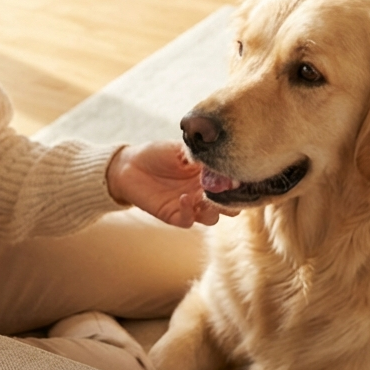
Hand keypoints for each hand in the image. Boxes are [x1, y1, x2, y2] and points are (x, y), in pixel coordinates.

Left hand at [105, 141, 241, 227]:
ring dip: (212, 208)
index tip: (240, 175)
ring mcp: (191, 205)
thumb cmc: (157, 153)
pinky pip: (189, 221)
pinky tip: (184, 198)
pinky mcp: (174, 215)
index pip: (233, 184)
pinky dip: (189, 211)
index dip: (239, 182)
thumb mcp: (181, 149)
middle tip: (226, 190)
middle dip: (232, 201)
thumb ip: (200, 155)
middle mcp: (203, 192)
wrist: (129, 165)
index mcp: (209, 175)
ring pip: (213, 217)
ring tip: (202, 195)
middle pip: (230, 205)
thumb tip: (220, 154)